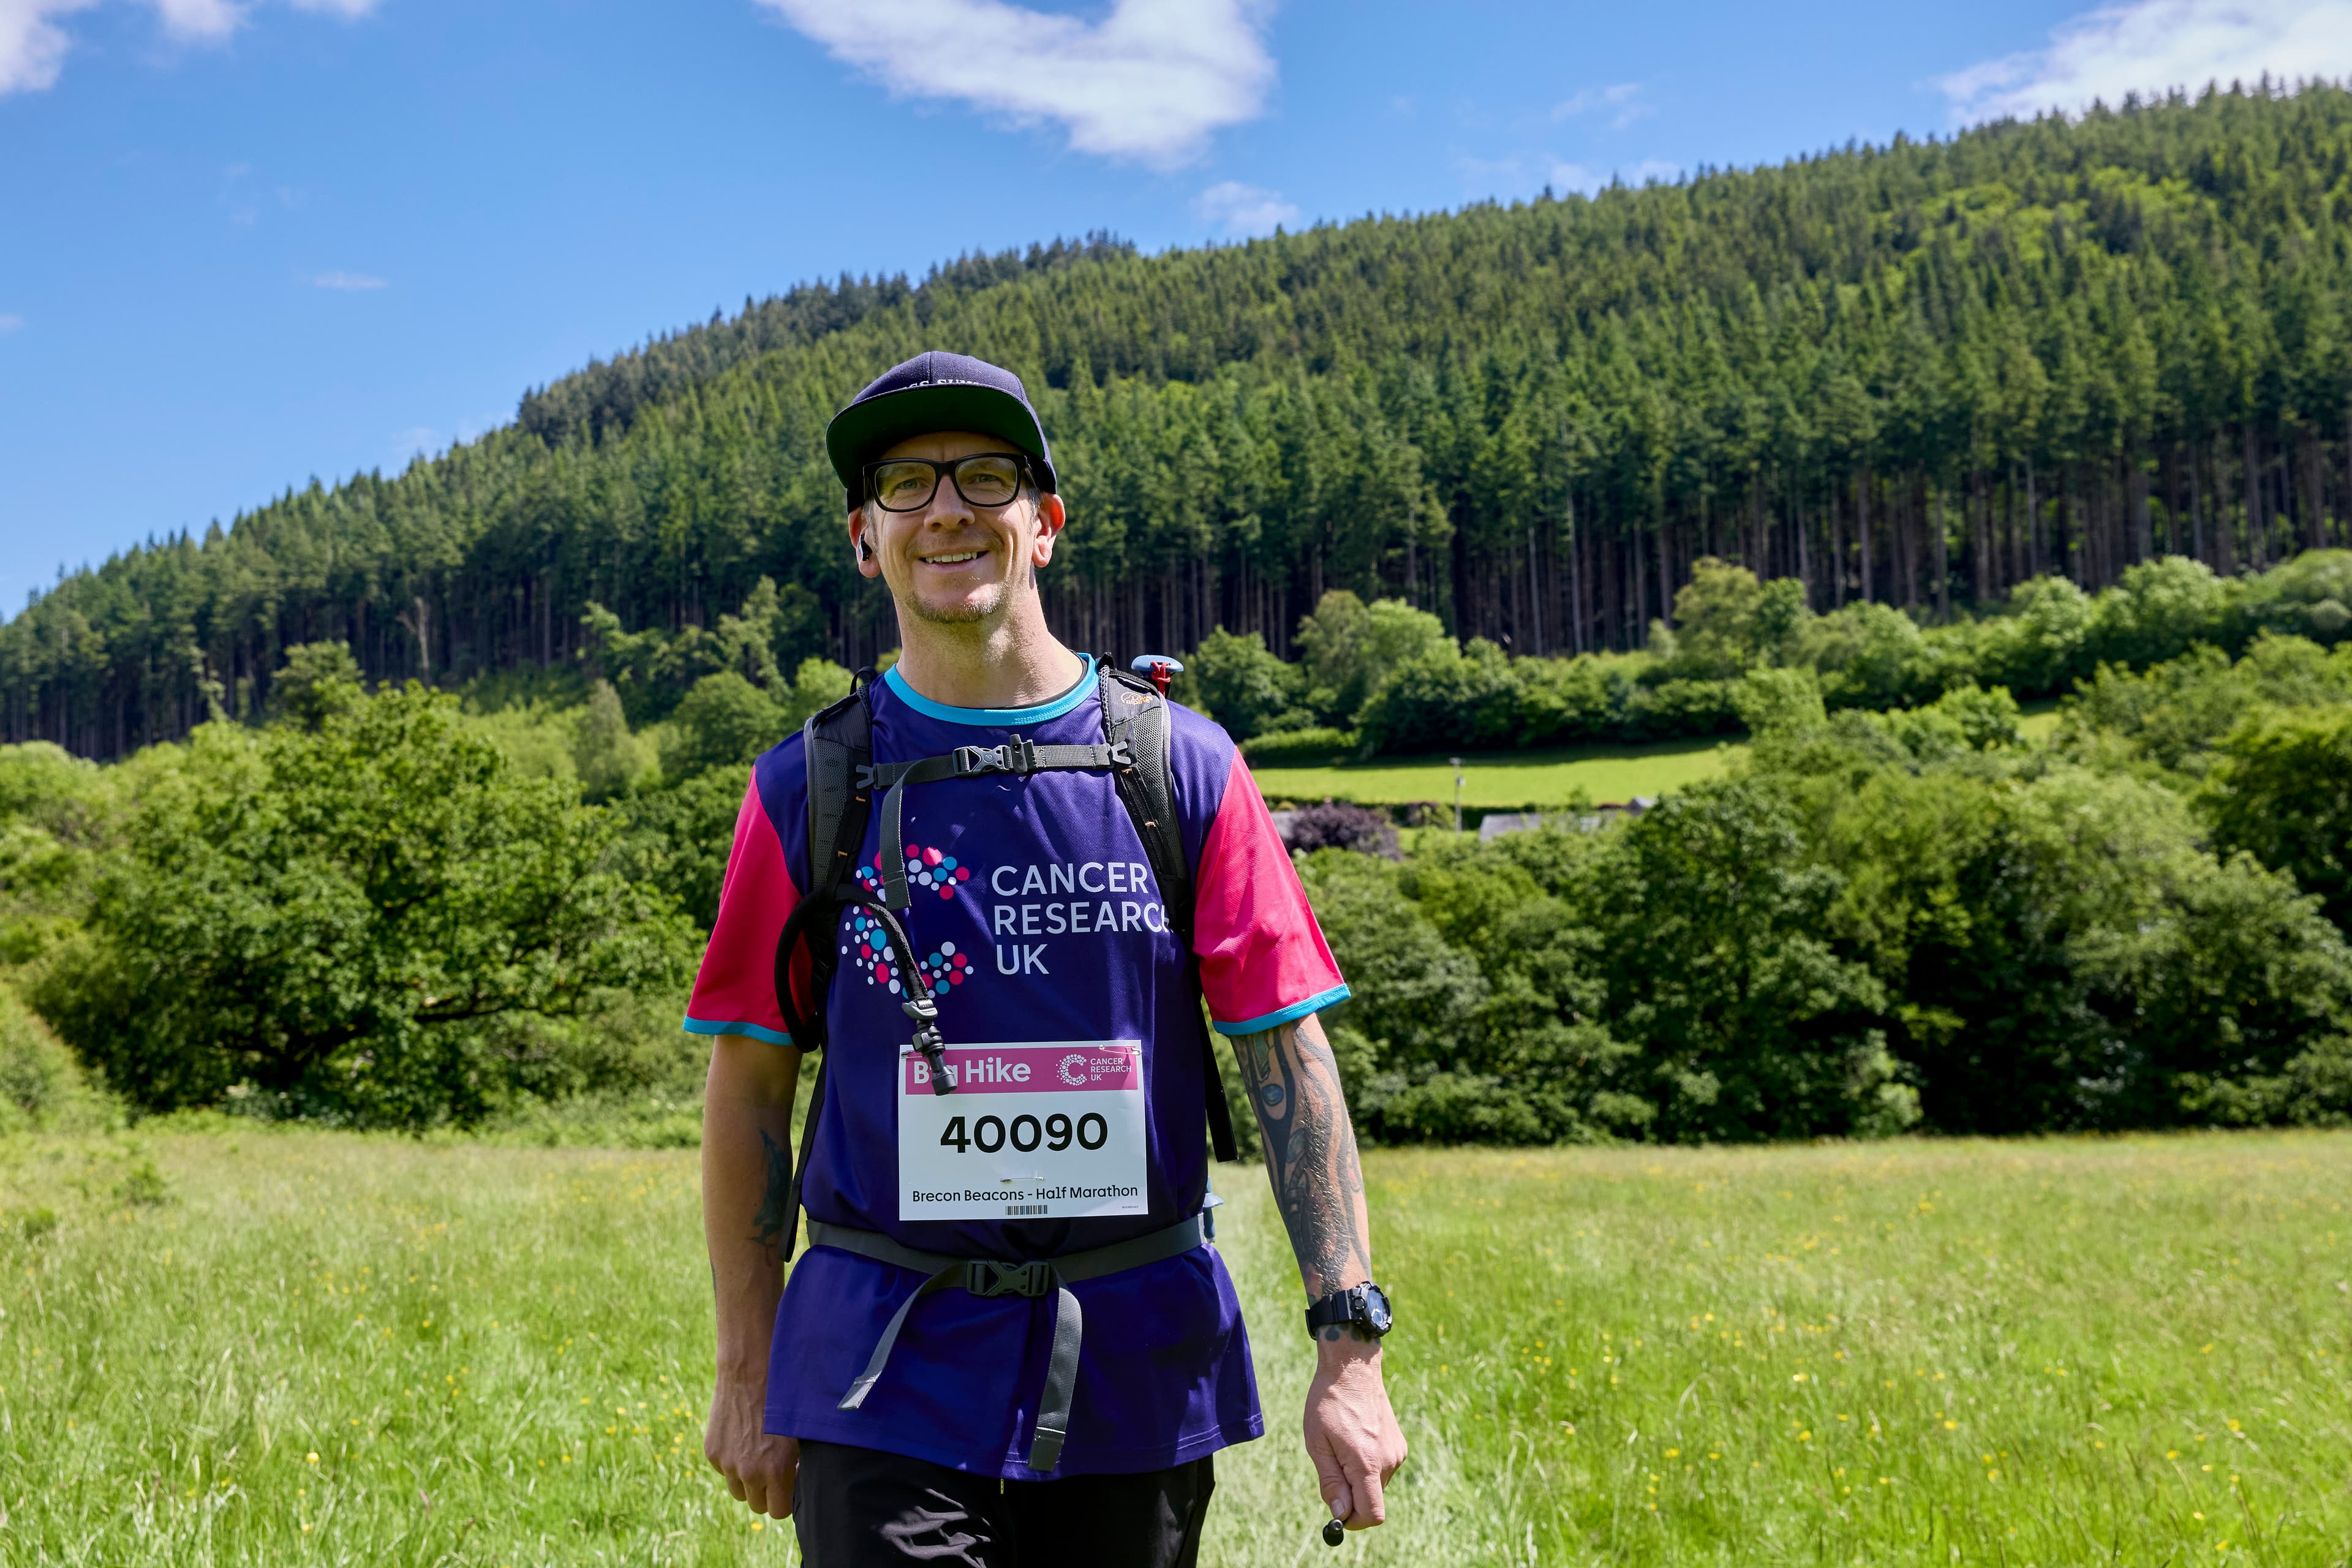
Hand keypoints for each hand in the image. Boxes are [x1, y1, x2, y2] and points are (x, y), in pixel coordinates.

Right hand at [706, 1374, 799, 1518]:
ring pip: (738, 1491)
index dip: (784, 1500)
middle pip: (757, 1506)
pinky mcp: (712, 1452)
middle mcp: (750, 1472)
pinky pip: (723, 1470)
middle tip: (773, 1471)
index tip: (788, 1486)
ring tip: (757, 1455)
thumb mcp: (799, 1435)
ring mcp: (727, 1463)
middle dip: (767, 1493)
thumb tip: (796, 1481)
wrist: (750, 1371)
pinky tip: (742, 1438)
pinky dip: (731, 1462)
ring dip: (747, 1481)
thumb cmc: (783, 1399)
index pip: (778, 1511)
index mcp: (776, 1470)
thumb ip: (797, 1465)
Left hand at [1302, 1334, 1406, 1530]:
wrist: (1353, 1369)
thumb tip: (1339, 1514)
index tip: (1337, 1512)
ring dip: (1358, 1478)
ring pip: (1376, 1485)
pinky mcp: (1399, 1445)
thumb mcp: (1318, 1444)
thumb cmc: (1329, 1404)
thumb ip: (1331, 1482)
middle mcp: (1388, 1460)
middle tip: (1332, 1465)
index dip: (1354, 1521)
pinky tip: (1355, 1439)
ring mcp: (1397, 1452)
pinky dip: (1368, 1465)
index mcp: (1367, 1462)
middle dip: (1351, 1496)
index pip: (1372, 1514)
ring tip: (1343, 1445)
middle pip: (1372, 1501)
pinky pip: (1382, 1469)